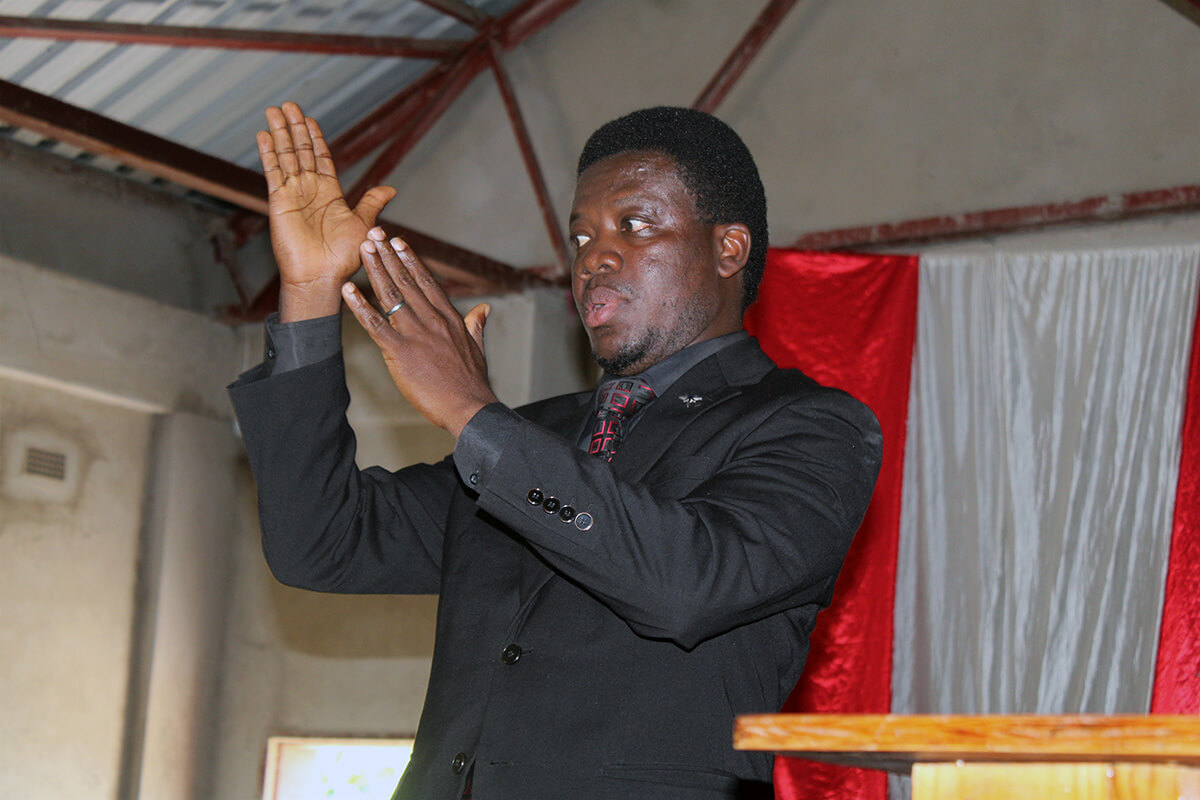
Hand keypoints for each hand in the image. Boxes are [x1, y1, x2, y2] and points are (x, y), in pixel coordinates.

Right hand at [257, 102, 396, 320]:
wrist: (323, 276)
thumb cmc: (344, 257)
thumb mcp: (363, 223)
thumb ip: (371, 201)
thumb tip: (390, 189)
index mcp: (330, 192)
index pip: (321, 157)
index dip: (315, 138)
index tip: (310, 119)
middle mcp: (310, 190)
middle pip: (300, 150)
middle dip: (295, 127)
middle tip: (288, 104)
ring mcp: (293, 194)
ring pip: (286, 156)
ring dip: (280, 133)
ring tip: (273, 110)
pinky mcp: (279, 201)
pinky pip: (273, 172)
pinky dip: (268, 153)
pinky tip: (264, 135)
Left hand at [342, 228, 498, 436]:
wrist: (469, 407)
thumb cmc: (472, 382)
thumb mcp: (478, 348)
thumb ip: (476, 325)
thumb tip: (484, 309)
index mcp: (450, 318)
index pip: (427, 282)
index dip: (410, 260)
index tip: (398, 243)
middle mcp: (432, 320)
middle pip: (406, 281)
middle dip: (388, 255)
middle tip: (374, 234)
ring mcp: (416, 335)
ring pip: (391, 295)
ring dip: (375, 270)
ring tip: (363, 249)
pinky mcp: (401, 352)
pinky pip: (375, 325)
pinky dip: (359, 306)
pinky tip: (348, 291)